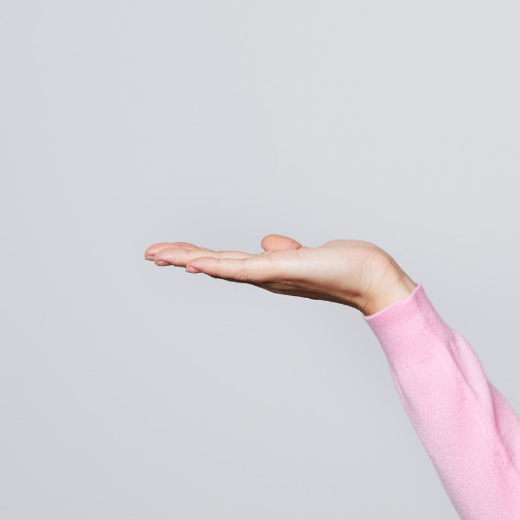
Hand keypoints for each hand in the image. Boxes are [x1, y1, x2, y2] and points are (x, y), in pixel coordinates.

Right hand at [143, 234, 416, 315]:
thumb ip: (283, 251)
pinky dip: (218, 266)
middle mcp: (264, 276)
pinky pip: (243, 268)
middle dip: (180, 259)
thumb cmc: (344, 267)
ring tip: (160, 255)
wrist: (371, 277)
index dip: (196, 257)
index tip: (169, 254)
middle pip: (214, 265)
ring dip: (188, 259)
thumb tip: (268, 242)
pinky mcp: (282, 270)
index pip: (224, 262)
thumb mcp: (307, 255)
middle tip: (148, 254)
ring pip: (221, 266)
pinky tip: (197, 263)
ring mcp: (271, 275)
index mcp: (267, 271)